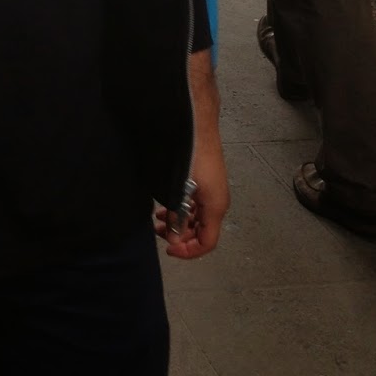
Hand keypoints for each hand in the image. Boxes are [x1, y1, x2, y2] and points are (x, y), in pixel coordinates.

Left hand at [154, 136, 228, 259]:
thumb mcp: (181, 190)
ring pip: (198, 218)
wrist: (197, 124)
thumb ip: (178, 215)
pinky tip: (166, 204)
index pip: (207, 243)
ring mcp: (212, 191)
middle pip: (202, 232)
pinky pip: (196, 204)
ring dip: (179, 222)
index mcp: (216, 207)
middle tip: (159, 231)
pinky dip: (182, 209)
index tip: (169, 248)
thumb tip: (174, 237)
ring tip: (158, 218)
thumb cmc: (192, 153)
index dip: (188, 251)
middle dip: (181, 236)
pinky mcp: (206, 181)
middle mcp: (217, 202)